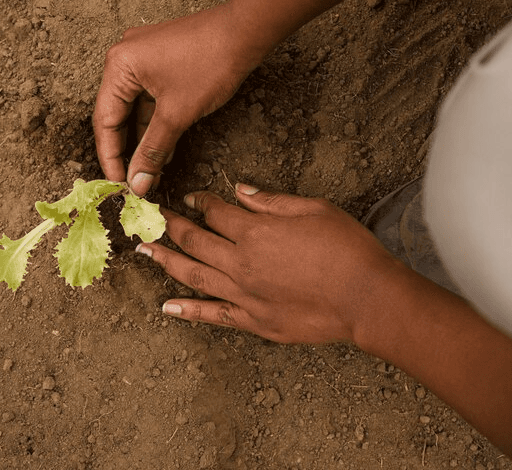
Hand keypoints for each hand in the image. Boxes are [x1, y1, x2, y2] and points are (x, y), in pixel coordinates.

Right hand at [93, 4, 262, 194]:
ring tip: (151, 170)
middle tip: (134, 180)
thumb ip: (153, 150)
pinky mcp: (162, 59)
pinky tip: (164, 147)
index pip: (105, 120)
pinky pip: (151, 96)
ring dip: (144, 138)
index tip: (118, 183)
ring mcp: (143, 56)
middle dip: (127, 149)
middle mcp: (125, 57)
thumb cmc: (211, 63)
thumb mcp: (177, 114)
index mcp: (119, 66)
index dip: (110, 156)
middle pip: (117, 113)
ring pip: (136, 107)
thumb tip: (138, 181)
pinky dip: (156, 121)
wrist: (246, 31)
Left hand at [136, 183, 400, 343]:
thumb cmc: (348, 248)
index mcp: (255, 231)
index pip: (215, 212)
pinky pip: (213, 315)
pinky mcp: (254, 321)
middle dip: (169, 226)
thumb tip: (239, 190)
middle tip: (149, 218)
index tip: (191, 197)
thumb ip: (271, 201)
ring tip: (143, 251)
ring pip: (193, 275)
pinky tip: (168, 307)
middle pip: (194, 241)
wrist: (368, 299)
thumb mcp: (314, 209)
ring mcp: (244, 295)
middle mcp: (241, 263)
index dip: (200, 202)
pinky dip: (188, 311)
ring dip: (165, 261)